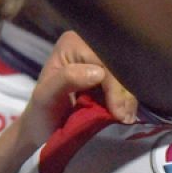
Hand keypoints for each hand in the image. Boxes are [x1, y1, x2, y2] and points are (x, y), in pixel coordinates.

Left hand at [19, 30, 137, 147]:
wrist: (45, 128)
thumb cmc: (43, 111)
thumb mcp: (46, 96)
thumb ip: (67, 80)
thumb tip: (99, 73)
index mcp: (72, 44)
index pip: (104, 61)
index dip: (114, 86)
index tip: (118, 112)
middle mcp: (90, 46)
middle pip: (119, 66)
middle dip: (124, 93)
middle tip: (126, 118)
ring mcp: (102, 60)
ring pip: (127, 76)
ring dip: (129, 99)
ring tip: (126, 119)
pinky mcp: (110, 75)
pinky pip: (127, 84)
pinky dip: (127, 100)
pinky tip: (126, 114)